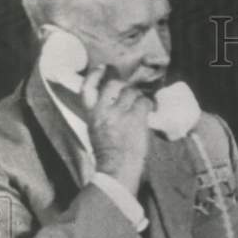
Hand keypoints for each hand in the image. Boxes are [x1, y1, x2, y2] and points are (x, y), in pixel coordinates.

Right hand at [83, 66, 152, 194]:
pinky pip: (144, 102)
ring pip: (131, 92)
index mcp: (91, 115)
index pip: (88, 88)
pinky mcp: (136, 118)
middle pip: (114, 85)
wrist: (118, 169)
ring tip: (141, 106)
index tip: (102, 68)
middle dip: (124, 85)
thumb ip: (102, 115)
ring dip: (138, 96)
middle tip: (131, 90)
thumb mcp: (96, 131)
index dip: (94, 75)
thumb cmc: (109, 154)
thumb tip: (113, 102)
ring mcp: (120, 113)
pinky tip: (149, 111)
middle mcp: (104, 111)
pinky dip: (148, 105)